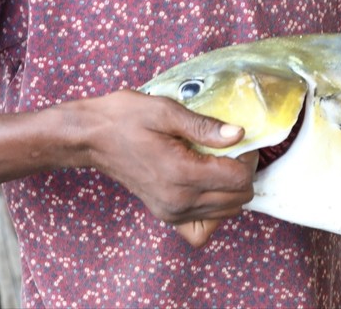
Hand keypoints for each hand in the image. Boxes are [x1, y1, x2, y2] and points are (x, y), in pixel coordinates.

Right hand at [77, 90, 258, 247]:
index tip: (239, 138)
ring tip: (219, 162)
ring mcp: (172, 213)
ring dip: (233, 189)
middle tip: (230, 148)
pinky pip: (202, 228)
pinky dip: (214, 211)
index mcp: (181, 174)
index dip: (248, 156)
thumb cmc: (125, 118)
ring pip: (227, 213)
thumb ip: (204, 126)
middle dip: (244, 172)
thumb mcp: (166, 112)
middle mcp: (179, 201)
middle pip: (239, 199)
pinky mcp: (166, 215)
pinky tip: (208, 187)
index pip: (239, 179)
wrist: (92, 138)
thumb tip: (238, 135)